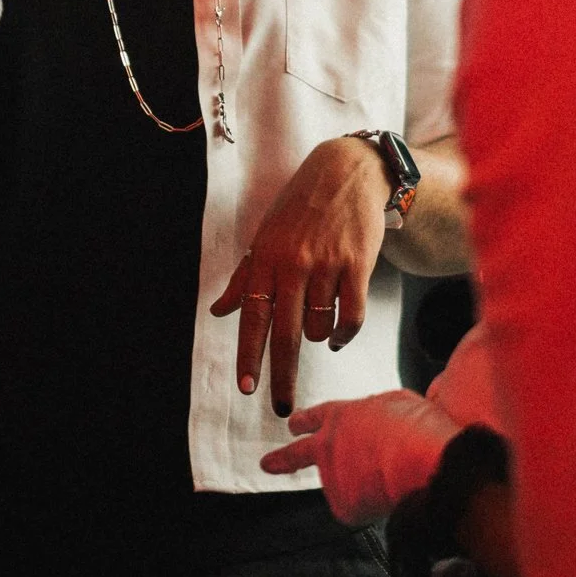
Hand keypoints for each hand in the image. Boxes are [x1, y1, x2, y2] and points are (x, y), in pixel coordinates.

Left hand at [212, 136, 388, 413]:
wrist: (346, 171)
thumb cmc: (300, 207)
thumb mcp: (265, 237)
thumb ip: (244, 278)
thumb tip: (218, 311)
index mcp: (265, 260)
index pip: (252, 317)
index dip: (250, 356)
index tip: (246, 389)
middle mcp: (293, 264)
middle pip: (285, 333)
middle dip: (281, 375)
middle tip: (280, 406)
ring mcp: (326, 264)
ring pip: (318, 326)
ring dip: (317, 336)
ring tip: (318, 320)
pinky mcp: (357, 264)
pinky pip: (350, 315)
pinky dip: (344, 333)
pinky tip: (338, 336)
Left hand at [258, 390, 461, 525]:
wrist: (425, 462)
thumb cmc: (418, 428)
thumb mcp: (396, 403)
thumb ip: (375, 412)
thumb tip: (376, 422)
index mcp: (341, 416)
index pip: (313, 418)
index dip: (303, 422)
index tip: (292, 424)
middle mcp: (327, 446)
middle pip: (297, 454)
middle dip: (281, 458)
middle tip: (267, 463)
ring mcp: (331, 478)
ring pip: (343, 485)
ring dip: (360, 485)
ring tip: (394, 476)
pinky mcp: (342, 506)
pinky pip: (358, 508)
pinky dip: (372, 506)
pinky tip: (392, 494)